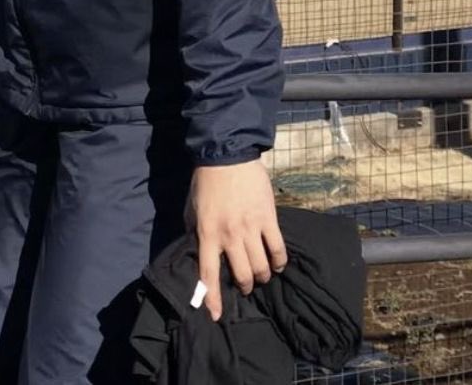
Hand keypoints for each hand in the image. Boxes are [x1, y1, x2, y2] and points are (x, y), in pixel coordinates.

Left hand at [186, 159, 286, 320]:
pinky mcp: (268, 218)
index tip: (216, 316)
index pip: (208, 274)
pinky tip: (278, 264)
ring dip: (262, 276)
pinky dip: (279, 261)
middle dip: (245, 287)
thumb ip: (195, 232)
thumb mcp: (192, 209)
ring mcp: (251, 227)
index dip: (212, 298)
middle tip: (246, 285)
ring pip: (261, 266)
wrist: (227, 155)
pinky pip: (278, 249)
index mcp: (207, 233)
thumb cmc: (206, 182)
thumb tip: (197, 252)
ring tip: (262, 275)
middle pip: (242, 275)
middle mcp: (229, 235)